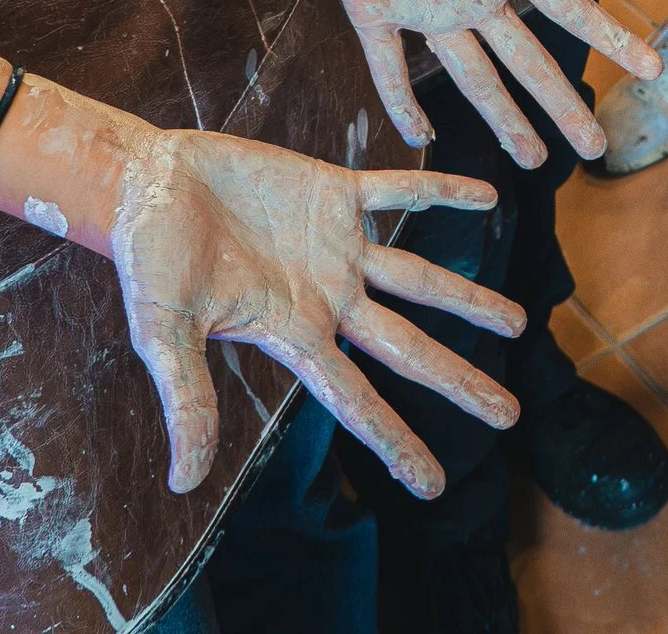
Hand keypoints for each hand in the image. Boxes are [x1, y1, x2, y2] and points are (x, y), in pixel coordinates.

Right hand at [110, 128, 525, 496]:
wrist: (146, 182)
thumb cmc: (147, 260)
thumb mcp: (163, 333)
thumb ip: (186, 398)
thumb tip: (184, 482)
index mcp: (294, 334)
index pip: (356, 399)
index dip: (395, 441)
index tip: (434, 486)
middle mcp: (328, 297)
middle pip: (408, 347)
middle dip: (458, 379)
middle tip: (511, 414)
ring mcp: (337, 247)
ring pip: (418, 278)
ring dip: (468, 297)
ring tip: (521, 322)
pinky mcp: (335, 192)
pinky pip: (399, 191)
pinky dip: (443, 191)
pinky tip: (489, 197)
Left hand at [298, 0, 662, 161]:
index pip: (568, 10)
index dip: (610, 38)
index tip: (652, 67)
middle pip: (526, 61)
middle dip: (560, 104)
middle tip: (595, 146)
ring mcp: (424, 8)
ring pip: (472, 76)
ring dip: (502, 117)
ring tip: (533, 159)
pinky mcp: (373, 10)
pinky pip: (389, 67)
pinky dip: (402, 103)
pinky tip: (420, 136)